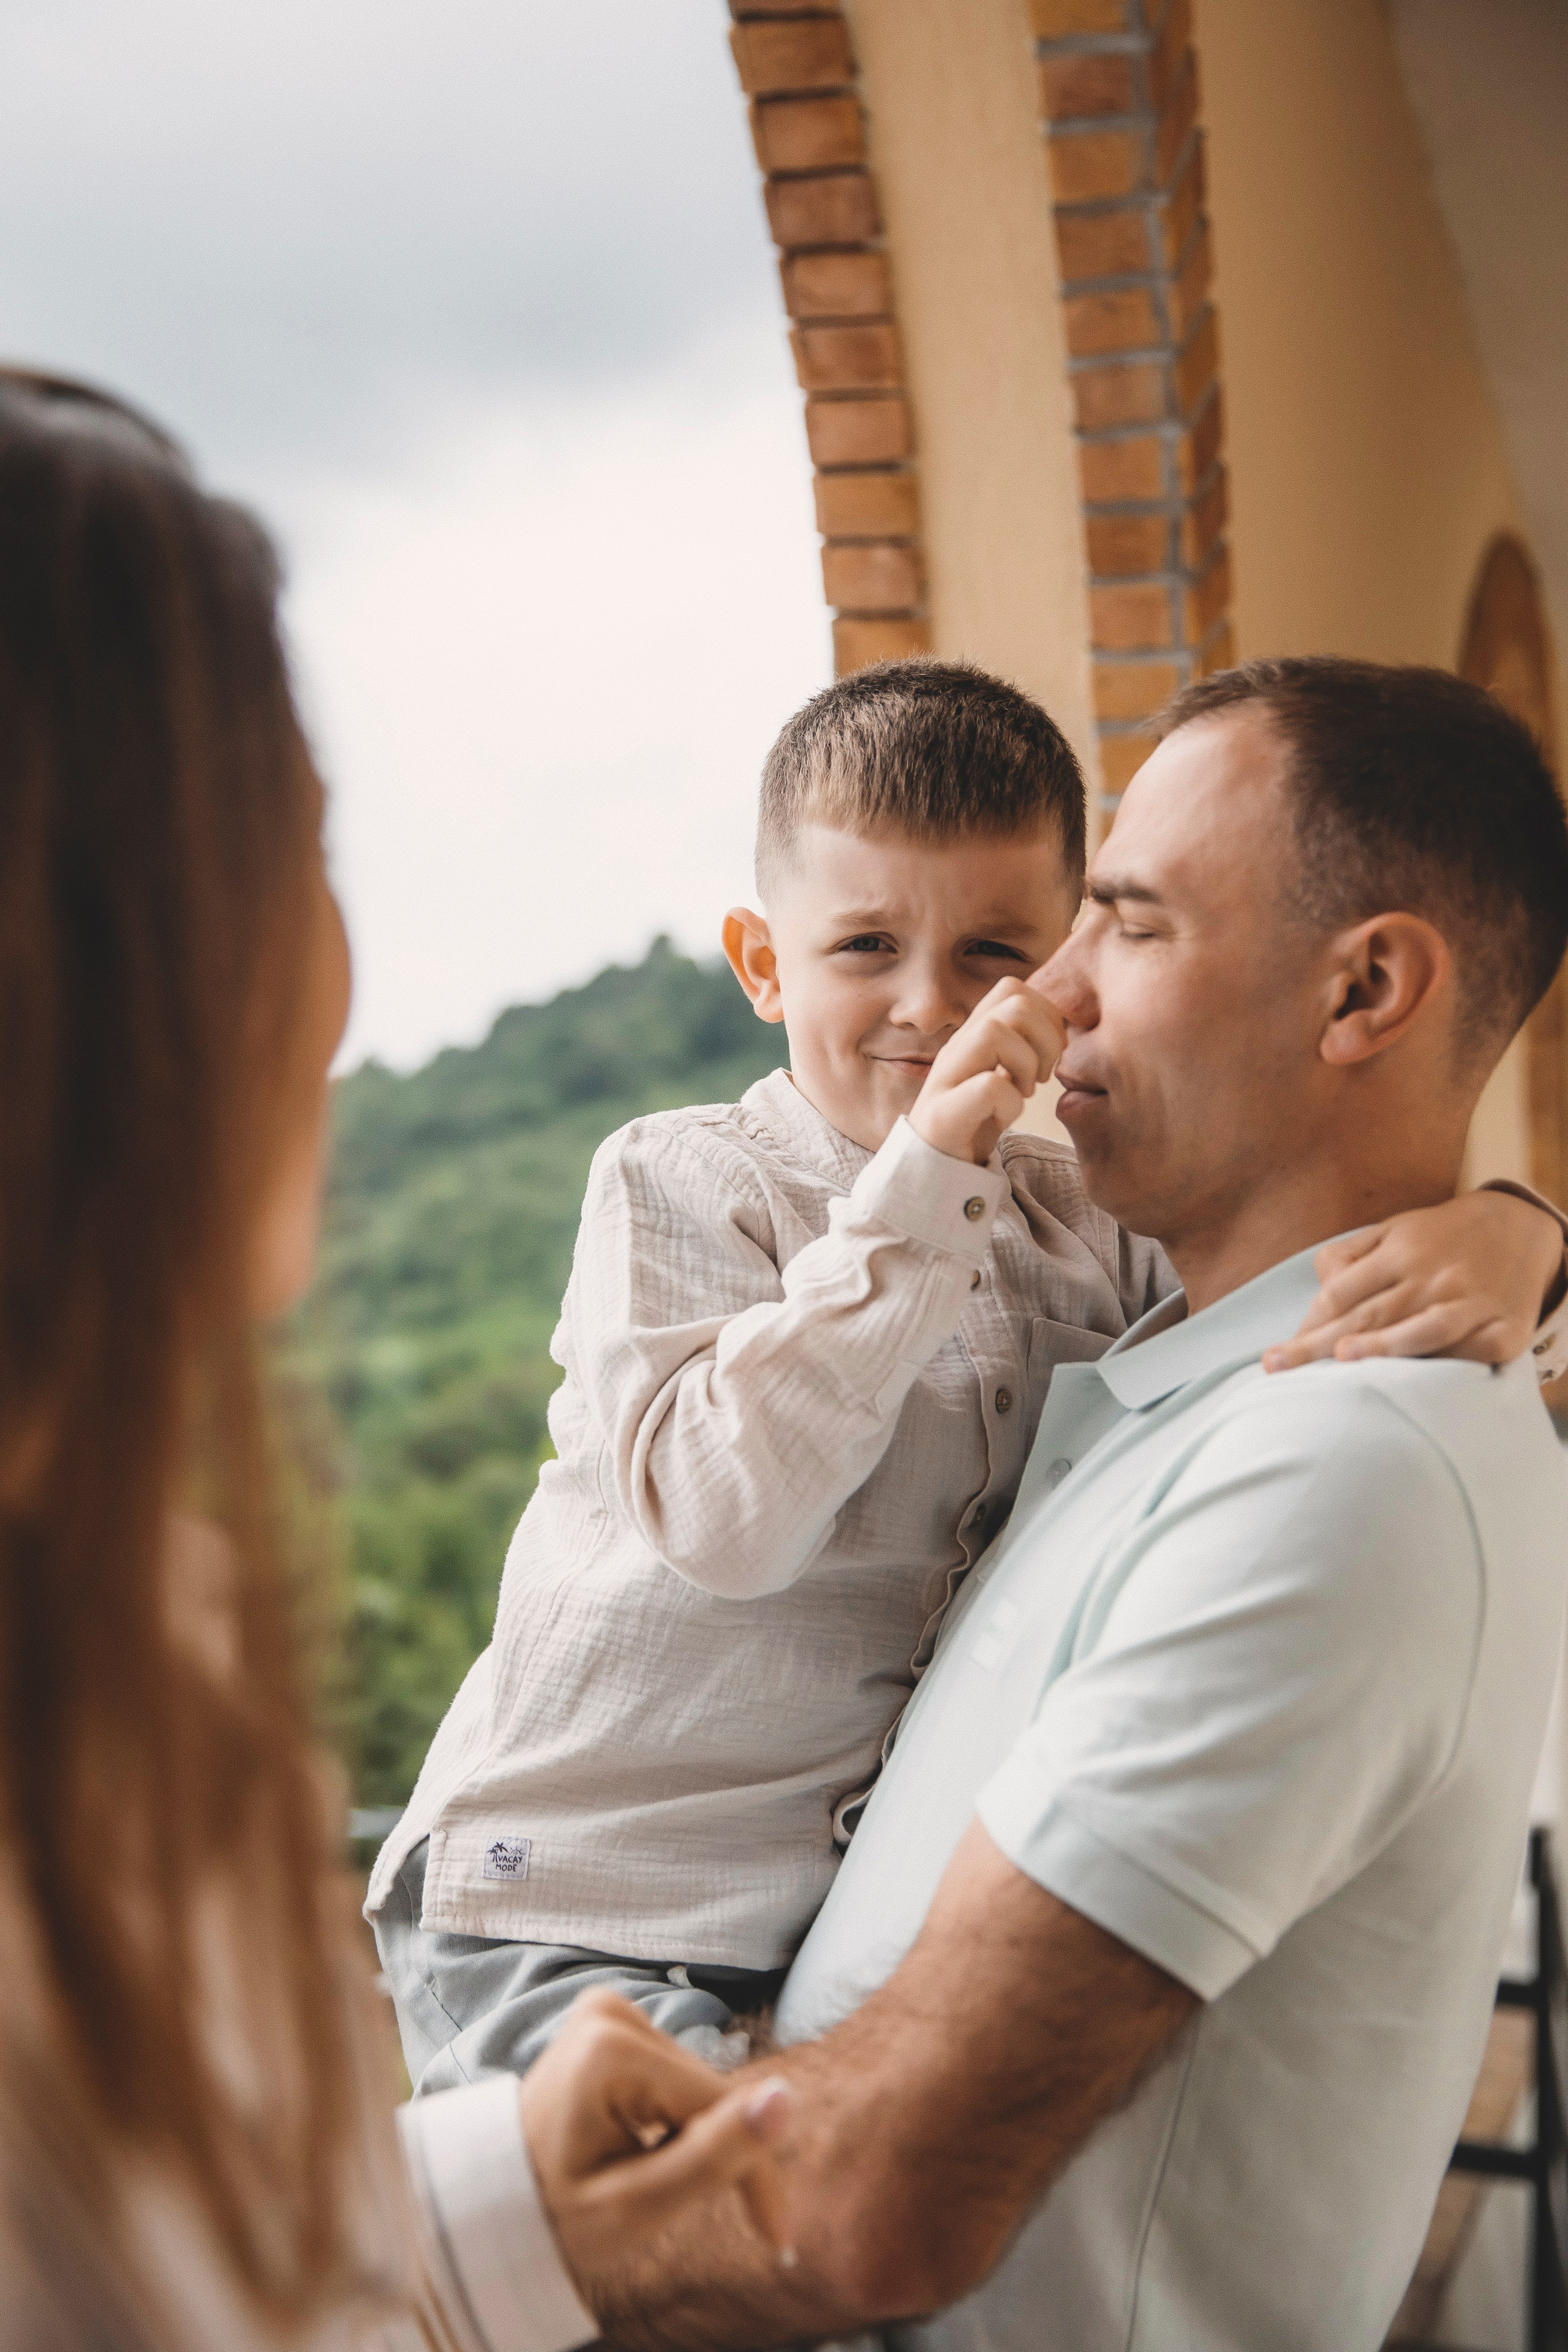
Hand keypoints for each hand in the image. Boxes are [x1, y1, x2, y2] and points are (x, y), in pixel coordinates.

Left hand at [519, 1991, 796, 2294]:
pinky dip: (673, 2120)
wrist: (495, 2205)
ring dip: (693, 2137)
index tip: (775, 2238)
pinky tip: (642, 2147)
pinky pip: (672, 2075)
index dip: (755, 2172)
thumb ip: (713, 2157)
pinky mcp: (610, 2022)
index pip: (718, 2104)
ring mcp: (607, 2012)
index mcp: (611, 2049)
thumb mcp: (637, 2206)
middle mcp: (610, 2011)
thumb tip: (788, 2100)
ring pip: (695, 2085)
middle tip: (681, 2209)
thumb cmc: (557, 2217)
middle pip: (706, 2091)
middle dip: (714, 2153)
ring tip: (649, 2177)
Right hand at [909, 979, 1065, 1166]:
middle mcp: (958, 1047)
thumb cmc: (976, 1121)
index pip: (1013, 988)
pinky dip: (1011, 1104)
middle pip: (1013, 1001)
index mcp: (974, 1035)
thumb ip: (1022, 1047)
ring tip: (1025, 1092)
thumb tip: (1063, 1029)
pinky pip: (989, 1086)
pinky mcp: (943, 1114)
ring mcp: (946, 1077)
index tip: (1051, 1052)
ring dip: (1026, 1063)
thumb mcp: (1004, 1075)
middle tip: (1043, 1075)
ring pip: (994, 1031)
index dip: (1046, 1013)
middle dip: (1045, 1036)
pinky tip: (1005, 1117)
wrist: (935, 1169)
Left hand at [1263, 1192, 1566, 1372]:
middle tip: (1277, 1367)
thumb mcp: (1396, 1229)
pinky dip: (1442, 1364)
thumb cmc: (1441, 1238)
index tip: (1278, 1354)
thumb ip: (1351, 1256)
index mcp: (1400, 1251)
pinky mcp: (1502, 1330)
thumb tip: (1319, 1284)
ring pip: (1421, 1328)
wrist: (1522, 1227)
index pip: (1341, 1291)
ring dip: (1383, 1345)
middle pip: (1367, 1314)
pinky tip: (1416, 1380)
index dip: (1308, 1323)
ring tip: (1343, 1360)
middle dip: (1318, 1344)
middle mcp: (1431, 1275)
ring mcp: (1469, 1302)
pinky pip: (1468, 1350)